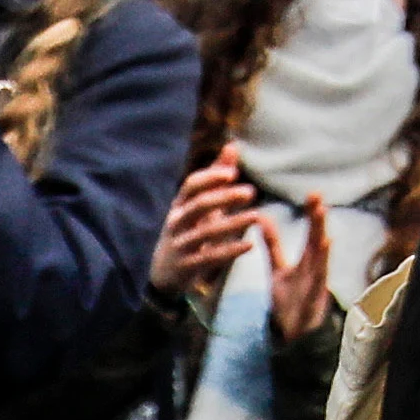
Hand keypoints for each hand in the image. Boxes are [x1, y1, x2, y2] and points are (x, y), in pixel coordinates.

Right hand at [157, 148, 263, 294]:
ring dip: (233, 224)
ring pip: (206, 232)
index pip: (191, 185)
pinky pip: (209, 257)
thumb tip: (233, 145)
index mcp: (179, 205)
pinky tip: (249, 244)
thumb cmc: (188, 231)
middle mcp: (176, 222)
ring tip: (256, 216)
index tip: (232, 173)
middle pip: (199, 206)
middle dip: (224, 198)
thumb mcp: (198, 205)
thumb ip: (216, 177)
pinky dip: (230, 251)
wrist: (163, 273)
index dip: (210, 178)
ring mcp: (180, 245)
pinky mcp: (187, 266)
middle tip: (251, 192)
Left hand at [270, 190, 339, 336]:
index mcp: (308, 261)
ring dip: (322, 251)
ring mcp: (315, 288)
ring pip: (320, 266)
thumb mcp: (278, 268)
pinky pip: (314, 293)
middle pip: (318, 243)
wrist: (294, 332)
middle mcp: (315, 271)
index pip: (312, 233)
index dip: (313, 215)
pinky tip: (318, 276)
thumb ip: (273, 244)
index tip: (314, 194)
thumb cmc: (290, 296)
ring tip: (324, 235)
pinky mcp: (310, 306)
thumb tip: (262, 217)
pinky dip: (317, 282)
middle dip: (319, 225)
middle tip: (319, 203)